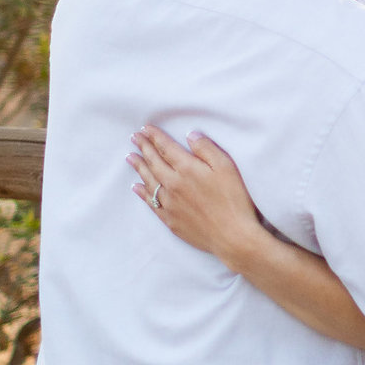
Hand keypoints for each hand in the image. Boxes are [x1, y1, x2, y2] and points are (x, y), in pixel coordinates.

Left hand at [130, 126, 268, 270]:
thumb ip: (207, 149)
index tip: (145, 128)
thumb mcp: (226, 167)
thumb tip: (190, 135)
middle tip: (134, 137)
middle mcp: (173, 184)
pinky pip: (150, 202)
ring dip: (139, 167)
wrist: (231, 236)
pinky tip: (137, 187)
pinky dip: (142, 193)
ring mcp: (169, 203)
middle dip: (143, 147)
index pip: (166, 148)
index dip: (155, 137)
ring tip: (130, 157)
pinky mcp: (170, 219)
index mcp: (187, 169)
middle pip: (154, 162)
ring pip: (149, 181)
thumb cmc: (233, 200)